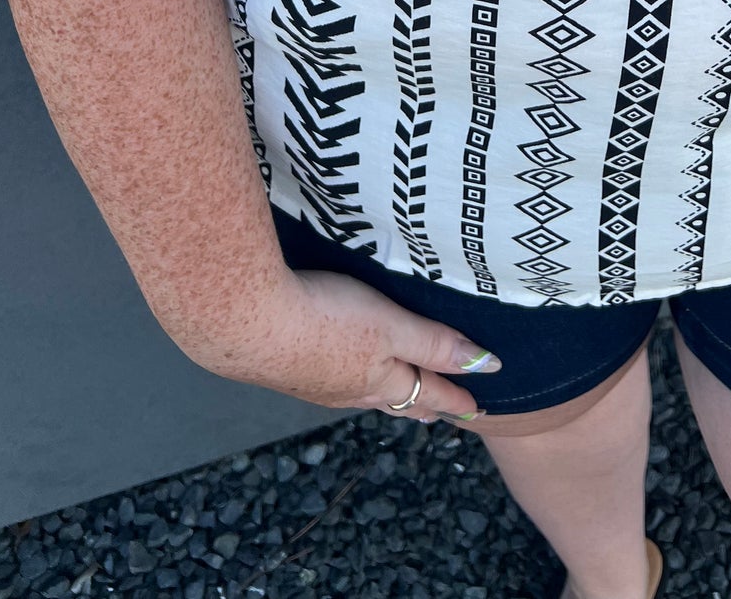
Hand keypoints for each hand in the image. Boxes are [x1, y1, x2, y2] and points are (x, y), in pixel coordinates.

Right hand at [177, 264, 500, 423]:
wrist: (244, 321)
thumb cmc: (322, 318)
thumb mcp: (390, 326)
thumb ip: (434, 343)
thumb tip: (487, 366)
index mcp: (380, 379)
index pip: (429, 391)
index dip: (456, 397)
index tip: (478, 408)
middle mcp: (349, 388)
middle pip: (397, 398)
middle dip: (423, 402)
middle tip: (441, 413)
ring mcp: (316, 382)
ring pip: (362, 392)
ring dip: (386, 395)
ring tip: (398, 396)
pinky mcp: (288, 367)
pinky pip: (332, 381)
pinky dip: (350, 382)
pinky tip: (339, 373)